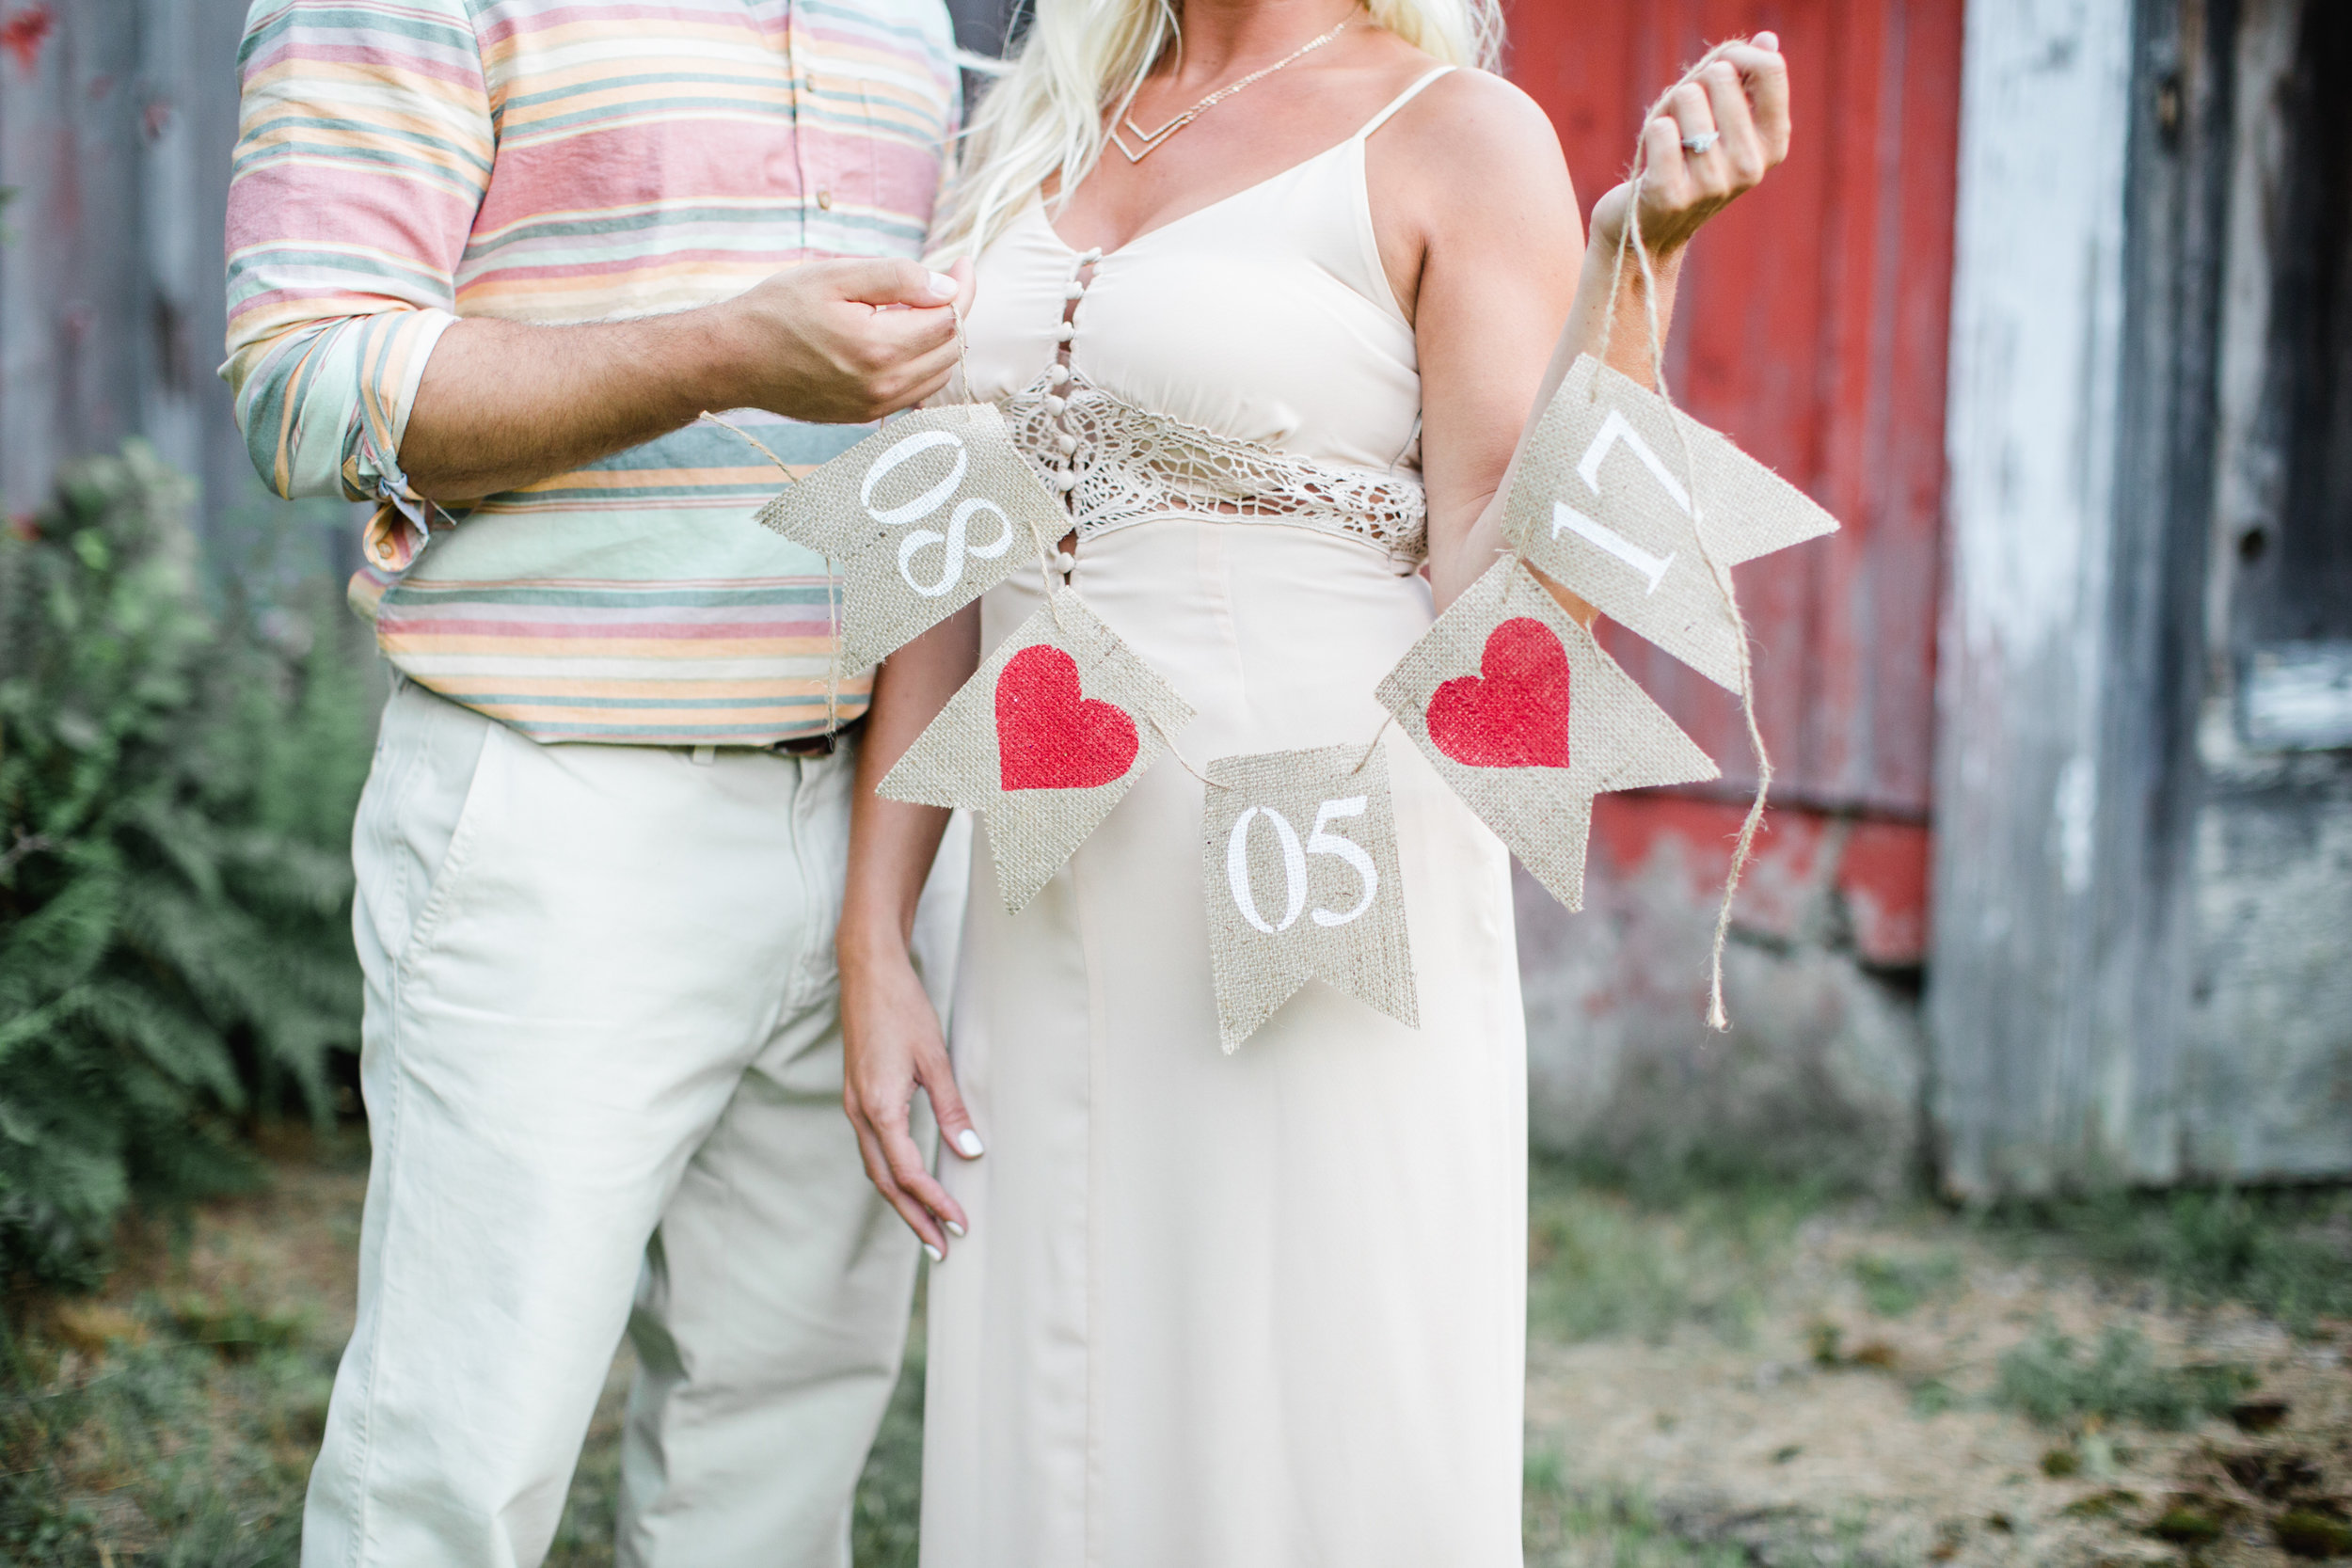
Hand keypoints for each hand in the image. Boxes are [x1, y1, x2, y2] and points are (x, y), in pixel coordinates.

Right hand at [712, 257, 977, 423]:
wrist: (733, 360)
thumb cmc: (777, 310)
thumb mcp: (835, 276)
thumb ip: (897, 278)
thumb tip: (947, 286)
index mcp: (880, 347)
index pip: (949, 318)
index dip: (962, 287)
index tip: (961, 262)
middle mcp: (884, 385)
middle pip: (950, 348)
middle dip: (954, 311)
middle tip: (938, 281)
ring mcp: (876, 406)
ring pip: (938, 374)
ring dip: (940, 340)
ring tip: (916, 308)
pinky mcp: (866, 417)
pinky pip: (916, 393)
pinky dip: (923, 365)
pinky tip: (903, 340)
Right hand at [839, 934, 980, 1257]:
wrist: (866, 972)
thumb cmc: (902, 1008)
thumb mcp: (935, 1058)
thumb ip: (952, 1109)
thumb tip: (971, 1154)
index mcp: (879, 1106)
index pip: (907, 1172)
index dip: (933, 1202)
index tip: (958, 1223)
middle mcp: (860, 1112)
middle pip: (885, 1182)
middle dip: (913, 1217)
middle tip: (941, 1248)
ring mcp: (854, 1105)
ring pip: (875, 1168)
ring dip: (900, 1200)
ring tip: (926, 1226)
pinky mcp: (856, 1096)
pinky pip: (872, 1148)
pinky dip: (890, 1174)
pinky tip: (908, 1181)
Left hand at [1589, 33, 1791, 262]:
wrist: (1651, 232)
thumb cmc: (1687, 164)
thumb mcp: (1724, 124)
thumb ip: (1748, 82)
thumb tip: (1767, 40)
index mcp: (1773, 144)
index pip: (1770, 69)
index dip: (1737, 54)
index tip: (1716, 67)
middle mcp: (1750, 167)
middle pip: (1720, 76)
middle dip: (1693, 84)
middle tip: (1684, 118)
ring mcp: (1713, 184)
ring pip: (1686, 97)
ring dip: (1668, 109)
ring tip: (1669, 140)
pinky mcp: (1671, 196)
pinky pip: (1660, 129)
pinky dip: (1651, 131)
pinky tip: (1654, 157)